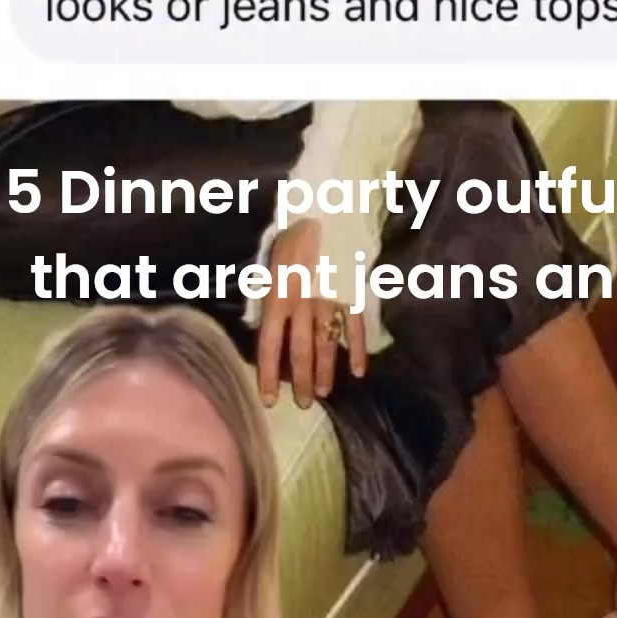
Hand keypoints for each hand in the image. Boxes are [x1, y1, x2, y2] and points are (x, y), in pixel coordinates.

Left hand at [257, 218, 367, 408]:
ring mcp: (328, 300)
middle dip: (301, 381)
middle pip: (299, 351)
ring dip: (324, 371)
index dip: (269, 374)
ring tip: (323, 394)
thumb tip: (259, 325)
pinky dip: (357, 351)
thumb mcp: (270, 265)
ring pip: (326, 344)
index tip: (270, 400)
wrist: (324, 212)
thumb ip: (266, 296)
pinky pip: (354, 328)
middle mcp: (301, 304)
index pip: (269, 344)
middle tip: (304, 404)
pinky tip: (357, 372)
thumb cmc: (292, 239)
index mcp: (277, 297)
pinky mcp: (351, 294)